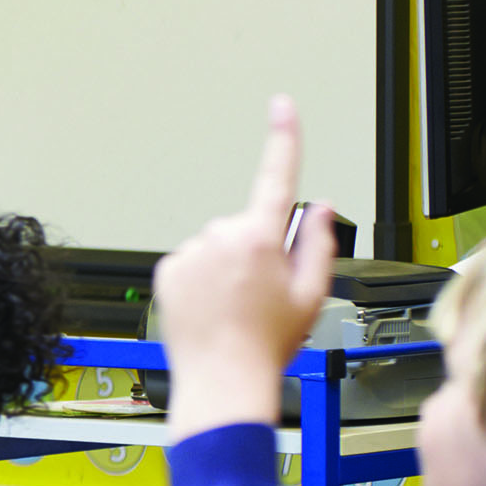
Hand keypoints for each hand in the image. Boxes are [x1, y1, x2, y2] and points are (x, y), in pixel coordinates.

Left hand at [153, 95, 335, 438]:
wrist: (221, 379)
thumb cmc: (266, 344)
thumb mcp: (311, 294)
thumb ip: (317, 244)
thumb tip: (317, 209)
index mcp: (260, 239)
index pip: (277, 176)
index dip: (283, 137)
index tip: (282, 106)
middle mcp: (220, 237)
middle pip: (247, 227)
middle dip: (257, 250)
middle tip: (263, 295)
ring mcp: (190, 252)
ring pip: (217, 247)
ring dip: (227, 268)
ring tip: (235, 308)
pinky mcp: (167, 269)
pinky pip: (192, 263)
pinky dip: (202, 280)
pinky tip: (211, 308)